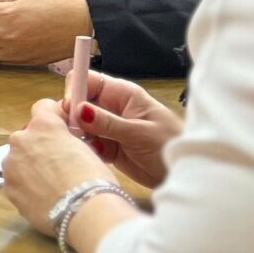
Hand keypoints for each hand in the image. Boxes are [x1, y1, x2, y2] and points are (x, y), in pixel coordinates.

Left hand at [2, 98, 111, 229]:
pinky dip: (26, 187)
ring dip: (30, 167)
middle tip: (59, 164)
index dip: (53, 117)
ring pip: (19, 160)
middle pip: (28, 137)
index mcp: (44, 125)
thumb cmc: (92, 178)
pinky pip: (16, 181)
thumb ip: (68, 140)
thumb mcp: (87, 149)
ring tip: (51, 185)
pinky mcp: (7, 188)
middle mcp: (21, 139)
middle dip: (40, 146)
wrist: (82, 210)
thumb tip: (64, 143)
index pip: (42, 107)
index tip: (61, 128)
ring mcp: (10, 164)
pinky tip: (44, 197)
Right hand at [72, 71, 183, 189]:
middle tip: (76, 135)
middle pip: (78, 103)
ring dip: (77, 136)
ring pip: (79, 125)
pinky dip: (84, 150)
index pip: (88, 80)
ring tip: (86, 148)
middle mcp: (111, 108)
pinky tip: (92, 157)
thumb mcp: (139, 133)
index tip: (71, 110)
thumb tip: (78, 110)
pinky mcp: (106, 146)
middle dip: (72, 117)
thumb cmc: (169, 145)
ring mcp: (107, 127)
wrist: (182, 172)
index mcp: (121, 94)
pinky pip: (86, 144)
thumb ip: (107, 123)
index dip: (75, 91)